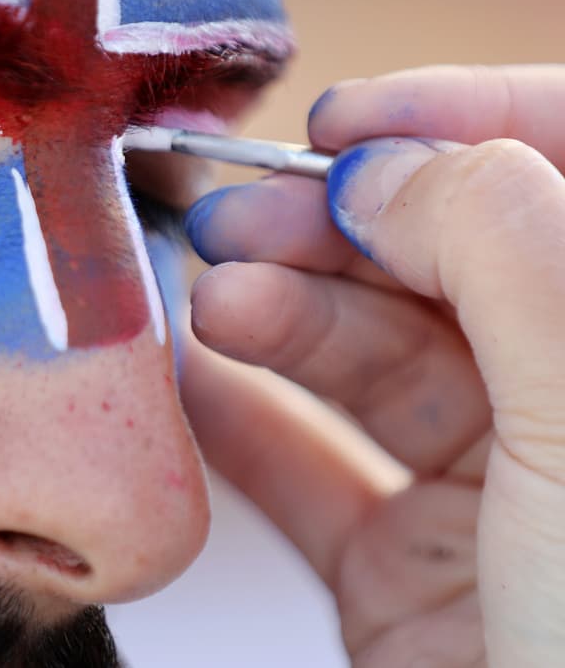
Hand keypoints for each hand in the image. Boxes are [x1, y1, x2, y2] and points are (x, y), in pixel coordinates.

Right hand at [179, 65, 564, 666]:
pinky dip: (242, 419)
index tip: (351, 123)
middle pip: (456, 259)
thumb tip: (400, 161)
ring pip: (373, 358)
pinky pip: (310, 472)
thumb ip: (504, 250)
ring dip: (280, 314)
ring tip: (212, 300)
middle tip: (243, 210)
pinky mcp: (408, 574)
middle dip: (342, 223)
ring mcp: (499, 498)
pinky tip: (189, 376)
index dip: (470, 120)